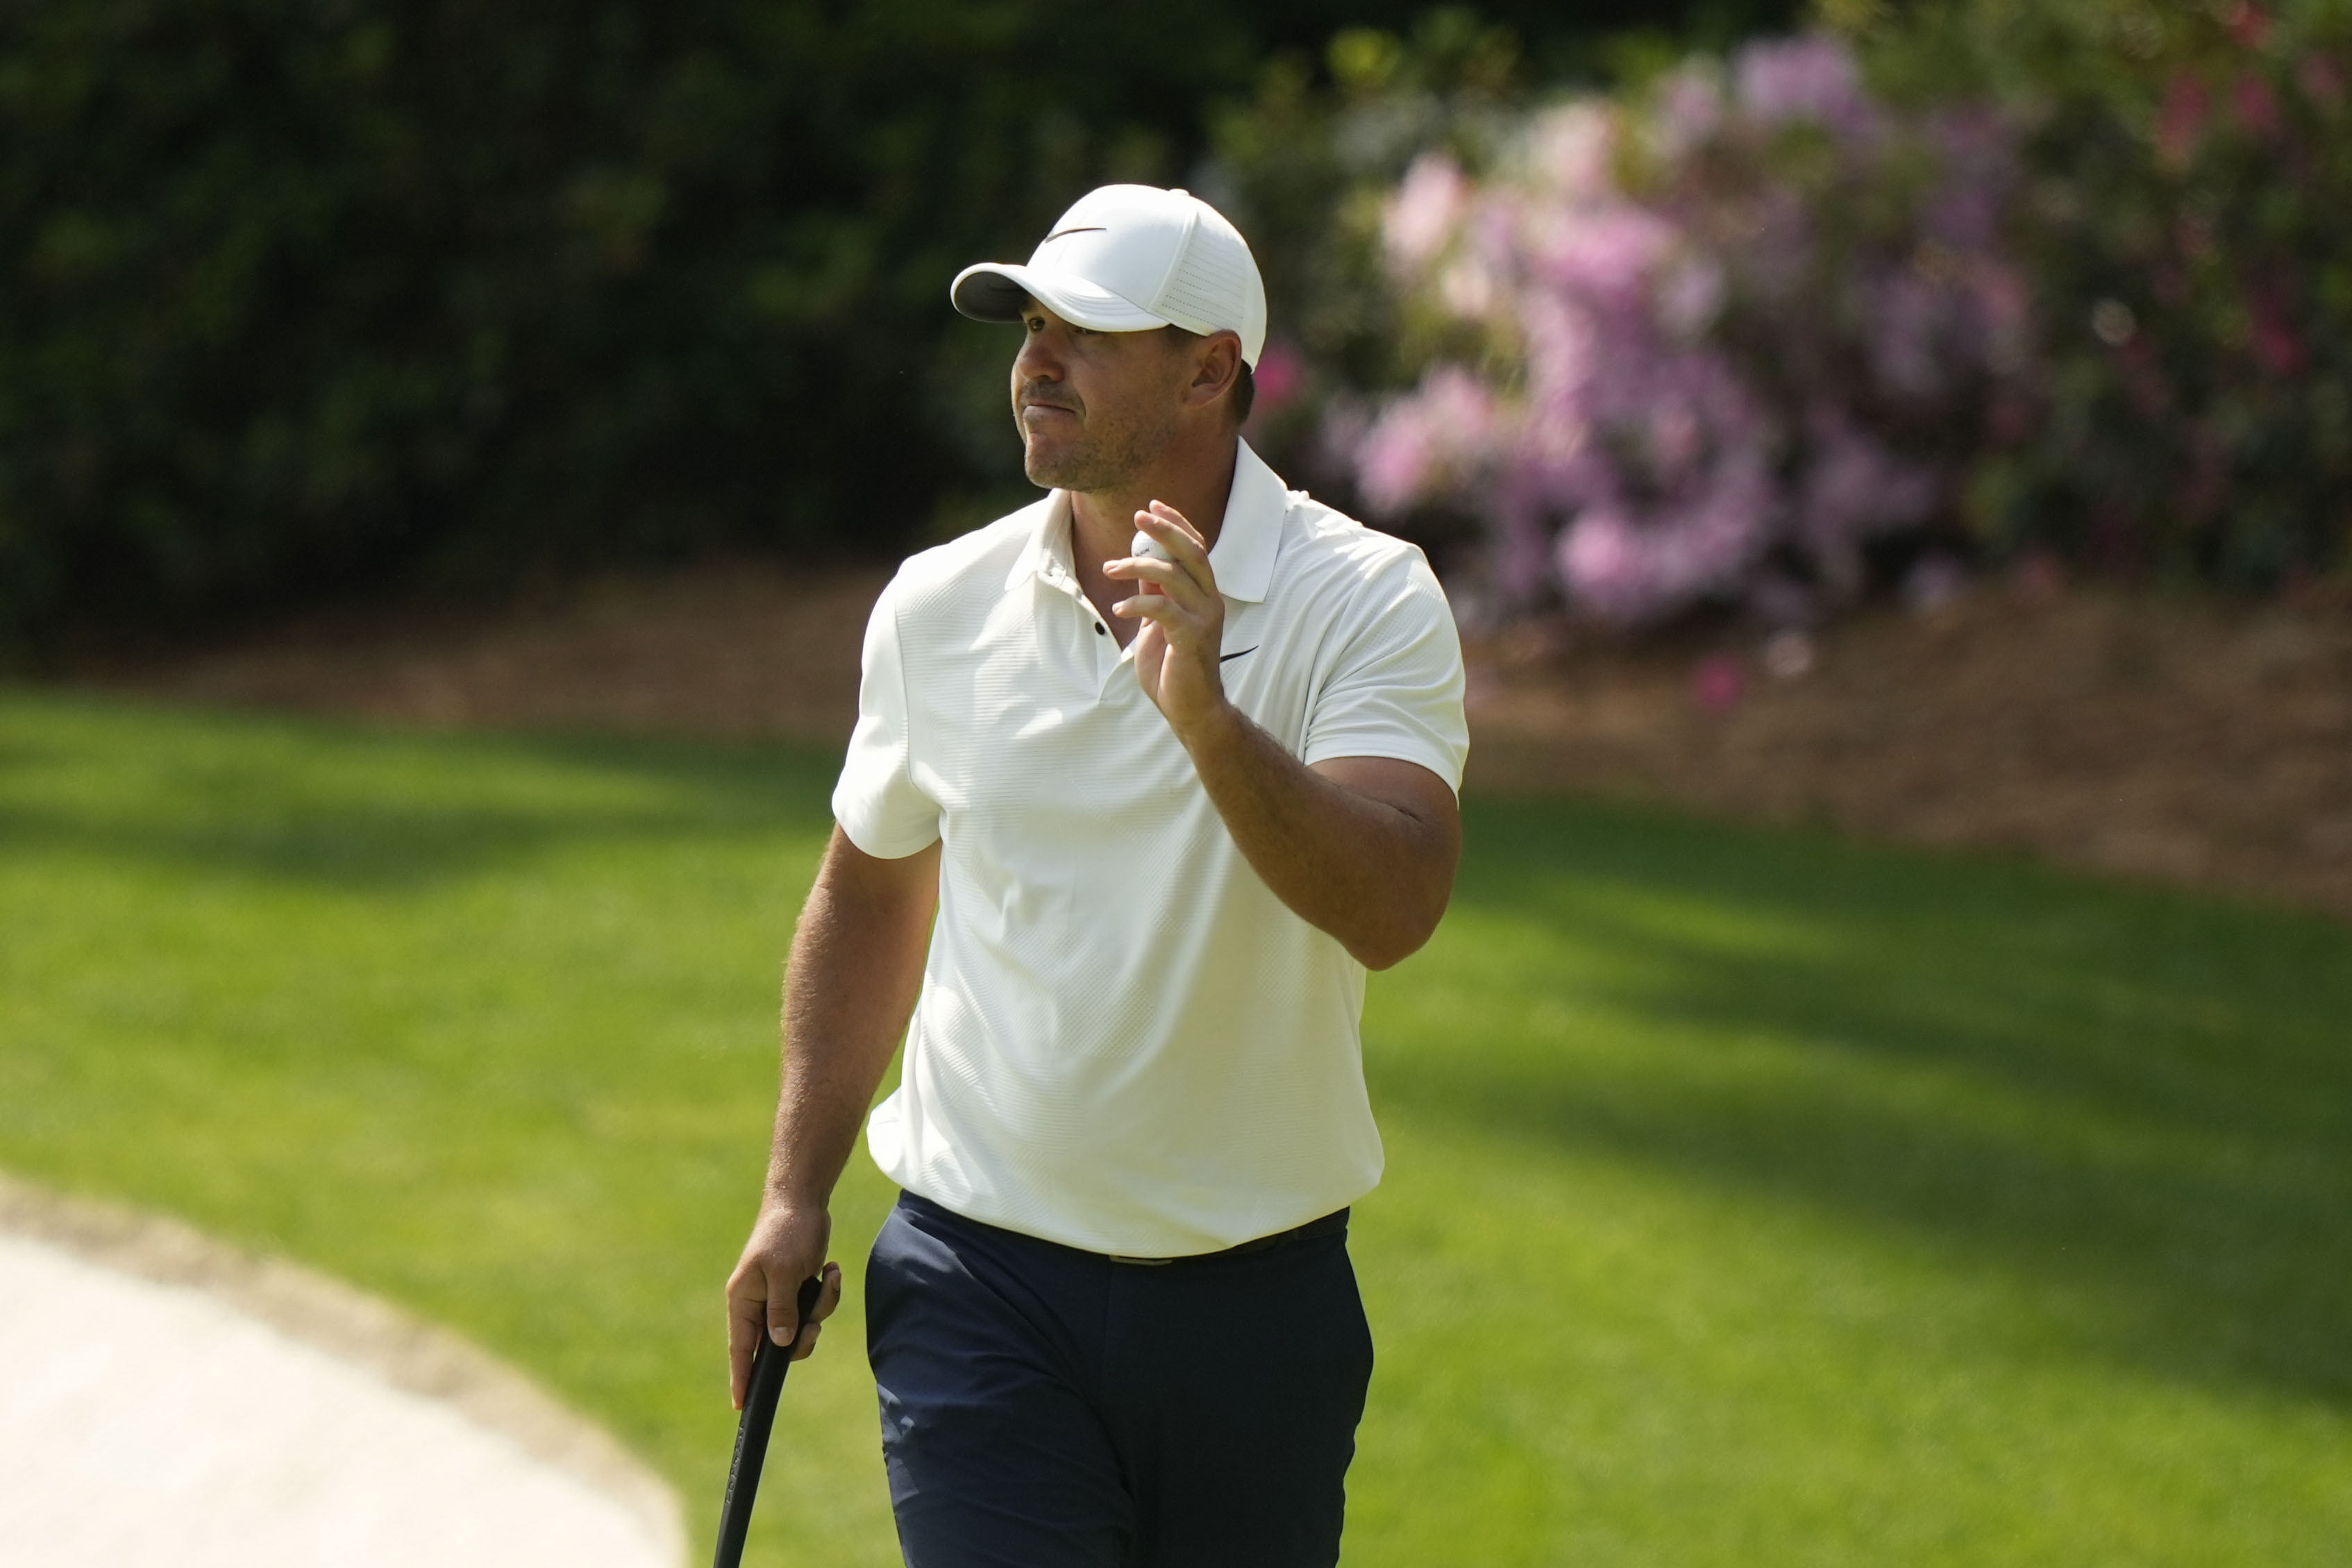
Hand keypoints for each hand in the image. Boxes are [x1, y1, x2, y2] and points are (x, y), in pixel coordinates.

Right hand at [724, 1201, 842, 1409]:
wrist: (803, 1203)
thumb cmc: (785, 1233)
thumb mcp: (782, 1272)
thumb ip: (781, 1309)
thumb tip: (778, 1344)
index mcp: (743, 1300)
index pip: (740, 1348)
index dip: (741, 1378)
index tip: (742, 1406)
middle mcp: (757, 1303)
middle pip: (777, 1345)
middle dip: (802, 1336)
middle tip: (813, 1324)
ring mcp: (779, 1298)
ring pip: (801, 1328)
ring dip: (820, 1308)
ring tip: (827, 1276)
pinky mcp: (799, 1290)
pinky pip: (816, 1309)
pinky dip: (827, 1293)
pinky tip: (831, 1268)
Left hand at [1106, 500, 1230, 739]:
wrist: (1191, 709)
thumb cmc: (1174, 667)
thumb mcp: (1160, 622)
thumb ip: (1156, 592)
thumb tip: (1141, 561)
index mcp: (1205, 594)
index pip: (1196, 547)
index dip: (1176, 523)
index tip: (1152, 505)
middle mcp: (1211, 601)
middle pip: (1192, 551)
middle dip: (1164, 529)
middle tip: (1138, 515)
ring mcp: (1205, 618)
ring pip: (1174, 575)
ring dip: (1137, 565)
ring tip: (1109, 569)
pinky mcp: (1192, 638)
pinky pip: (1162, 608)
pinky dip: (1137, 602)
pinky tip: (1119, 607)